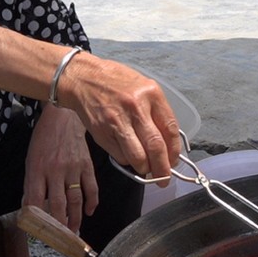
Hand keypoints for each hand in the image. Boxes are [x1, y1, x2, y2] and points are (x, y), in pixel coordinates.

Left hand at [23, 105, 95, 231]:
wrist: (64, 117)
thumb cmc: (44, 138)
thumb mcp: (31, 159)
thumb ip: (31, 183)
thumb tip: (29, 206)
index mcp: (37, 169)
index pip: (34, 199)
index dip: (36, 218)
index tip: (38, 231)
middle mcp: (54, 171)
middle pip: (57, 204)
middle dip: (59, 224)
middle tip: (61, 238)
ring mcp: (73, 168)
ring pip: (75, 199)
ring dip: (75, 218)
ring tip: (74, 231)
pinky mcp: (87, 165)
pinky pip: (91, 187)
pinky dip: (92, 202)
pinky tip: (90, 212)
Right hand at [55, 54, 181, 183]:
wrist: (83, 78)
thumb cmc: (115, 82)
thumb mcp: (142, 87)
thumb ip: (156, 112)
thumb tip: (168, 143)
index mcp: (151, 94)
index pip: (170, 129)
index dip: (174, 151)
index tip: (173, 161)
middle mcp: (136, 107)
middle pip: (156, 147)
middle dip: (162, 168)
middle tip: (163, 178)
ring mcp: (117, 121)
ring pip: (138, 157)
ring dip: (144, 169)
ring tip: (146, 169)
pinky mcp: (102, 132)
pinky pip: (120, 156)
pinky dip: (127, 161)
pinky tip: (128, 155)